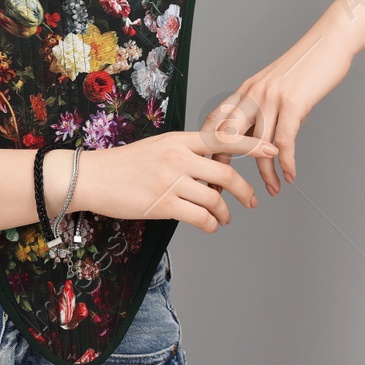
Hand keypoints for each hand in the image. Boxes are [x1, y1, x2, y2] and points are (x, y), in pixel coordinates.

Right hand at [76, 131, 277, 233]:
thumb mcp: (157, 147)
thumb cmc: (124, 164)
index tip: (271, 148)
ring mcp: (171, 181)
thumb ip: (184, 152)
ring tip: (225, 218)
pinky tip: (209, 225)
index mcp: (178, 140)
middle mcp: (178, 157)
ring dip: (225, 212)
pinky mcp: (163, 204)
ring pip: (214, 199)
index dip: (252, 143)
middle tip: (252, 200)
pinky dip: (210, 224)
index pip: (223, 138)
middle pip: (226, 173)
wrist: (93, 177)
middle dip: (245, 190)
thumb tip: (211, 166)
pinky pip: (200, 217)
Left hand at [201, 35, 354, 196]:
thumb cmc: (305, 67)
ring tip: (271, 189)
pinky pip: (284, 141)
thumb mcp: (276, 86)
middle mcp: (253, 94)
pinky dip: (287, 163)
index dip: (209, 148)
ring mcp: (271, 98)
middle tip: (224, 190)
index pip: (216, 121)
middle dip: (223, 165)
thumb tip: (260, 138)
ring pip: (258, 144)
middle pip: (228, 135)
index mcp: (246, 90)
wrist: (328, 43)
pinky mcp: (292, 103)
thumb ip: (265, 109)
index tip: (208, 169)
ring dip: (265, 173)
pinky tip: (289, 175)